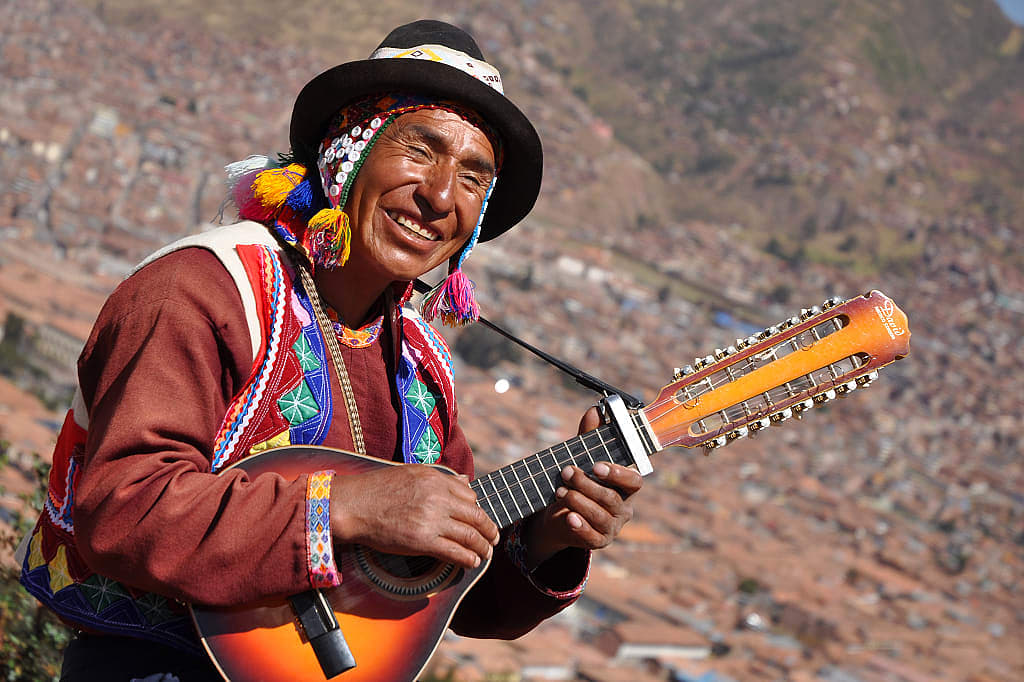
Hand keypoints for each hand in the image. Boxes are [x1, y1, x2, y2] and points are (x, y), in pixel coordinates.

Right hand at [330, 464, 498, 569]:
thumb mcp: (412, 472)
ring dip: (483, 547)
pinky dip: (469, 559)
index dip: (477, 509)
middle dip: (489, 530)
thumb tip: (466, 483)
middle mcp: (438, 498)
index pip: (470, 496)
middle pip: (476, 516)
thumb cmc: (377, 489)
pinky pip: (456, 552)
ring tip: (486, 553)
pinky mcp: (423, 541)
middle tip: (493, 538)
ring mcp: (432, 520)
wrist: (353, 505)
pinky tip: (472, 562)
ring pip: (470, 536)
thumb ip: (441, 478)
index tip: (479, 519)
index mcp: (436, 480)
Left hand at [523, 407, 643, 566]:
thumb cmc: (578, 483)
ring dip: (580, 502)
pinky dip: (581, 527)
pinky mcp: (598, 541)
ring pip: (602, 516)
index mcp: (626, 486)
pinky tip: (569, 517)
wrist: (560, 515)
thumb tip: (595, 410)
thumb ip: (589, 438)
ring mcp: (613, 527)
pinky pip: (592, 537)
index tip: (596, 465)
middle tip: (566, 472)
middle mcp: (624, 508)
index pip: (634, 481)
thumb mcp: (581, 459)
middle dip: (587, 484)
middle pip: (612, 498)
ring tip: (560, 491)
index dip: (617, 473)